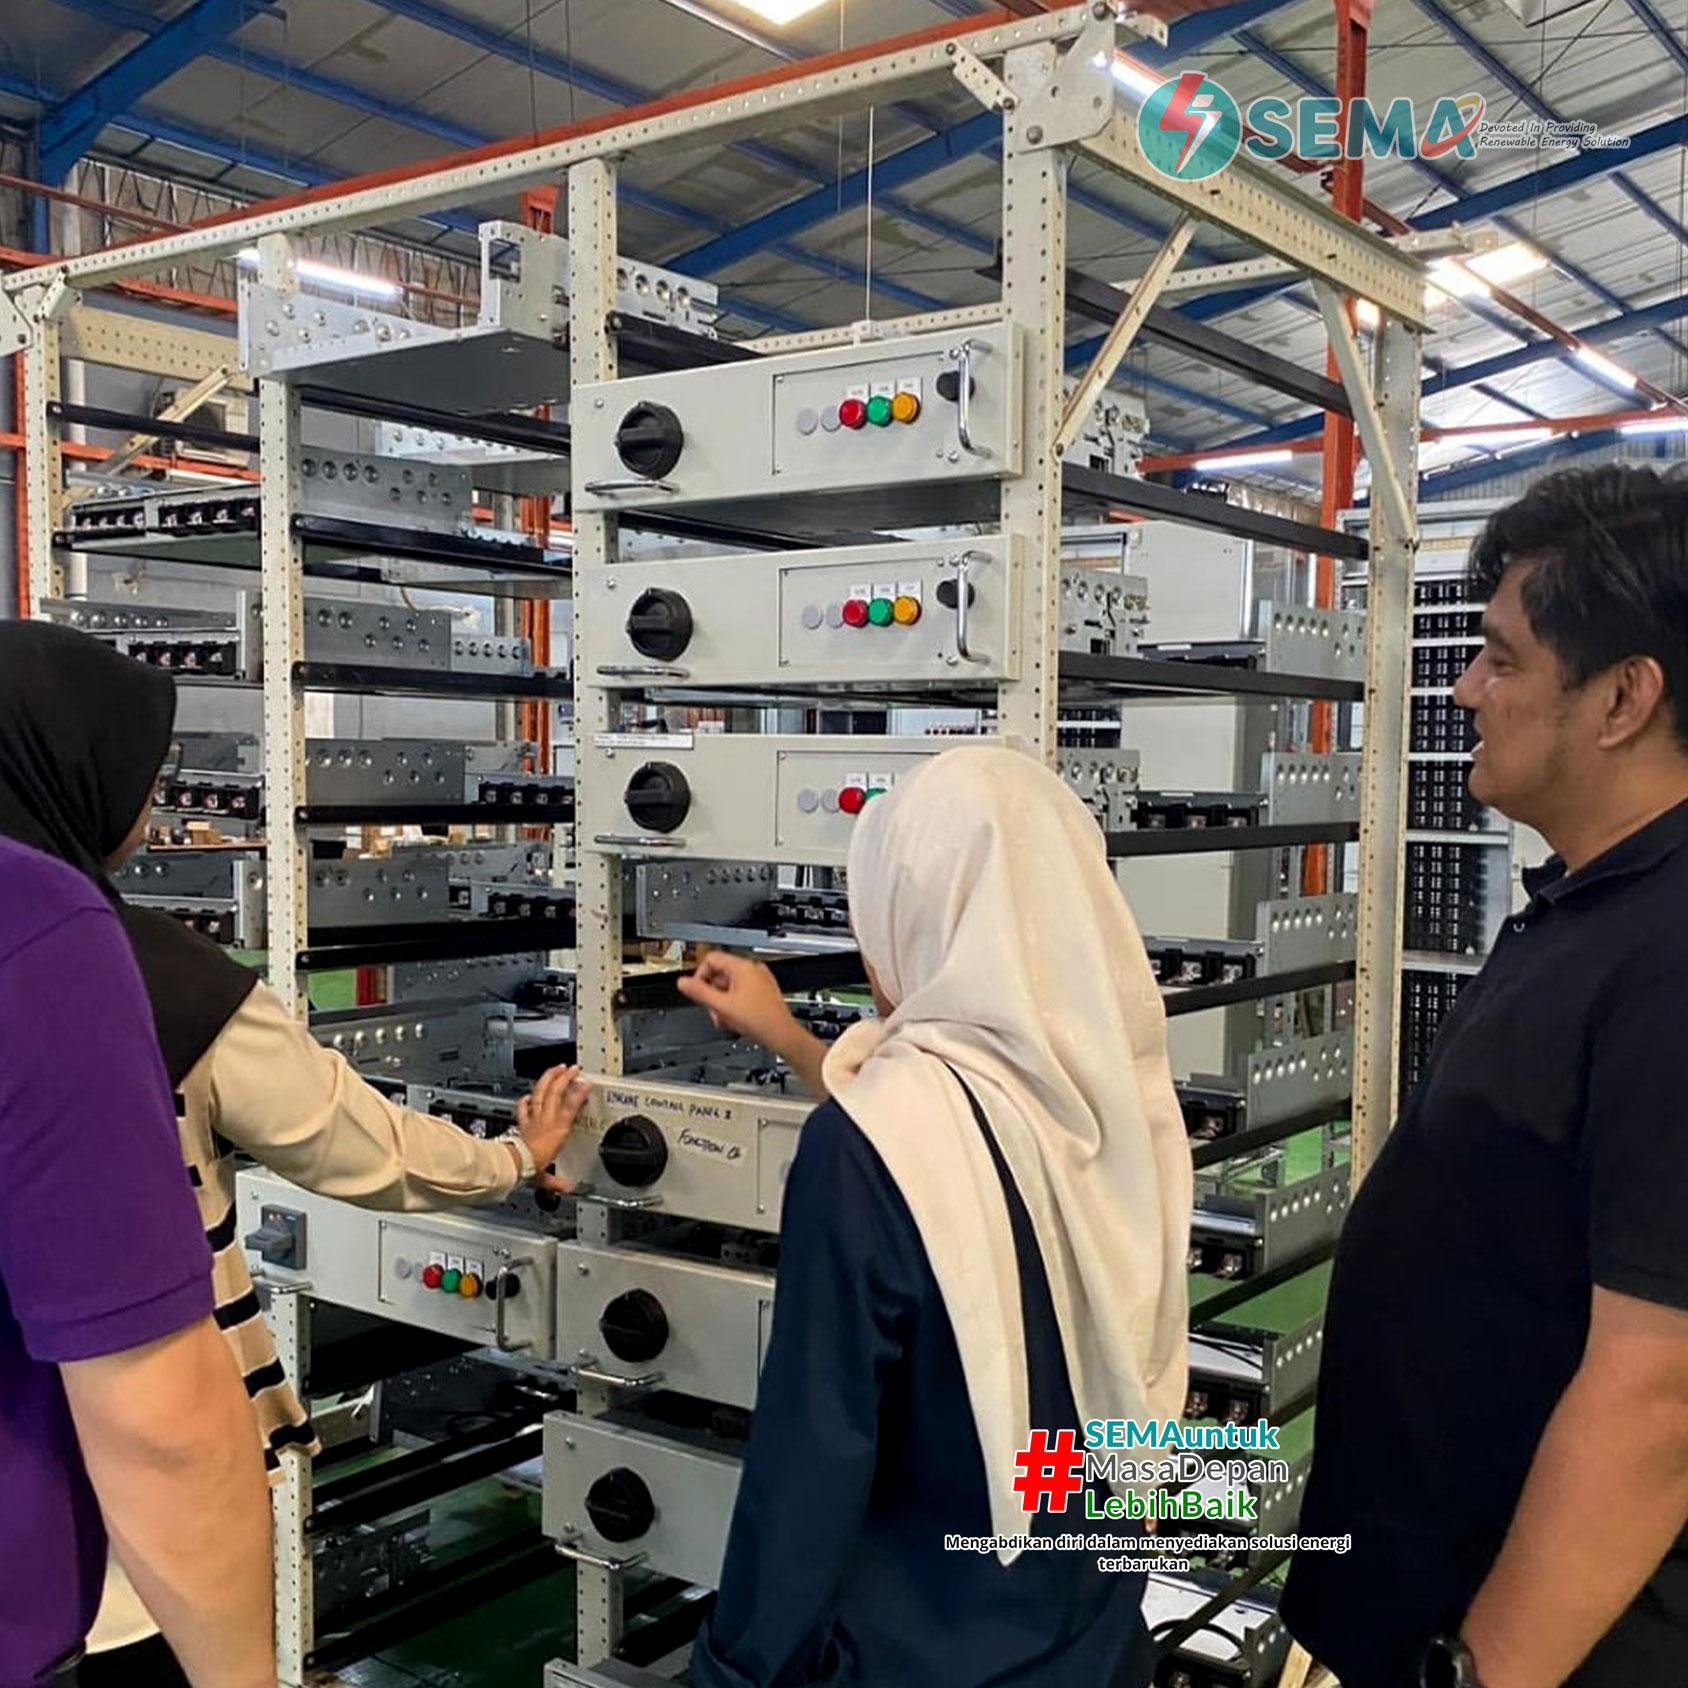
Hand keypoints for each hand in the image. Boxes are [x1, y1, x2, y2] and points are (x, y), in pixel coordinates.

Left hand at [515, 1062, 589, 1193]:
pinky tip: (528, 1094)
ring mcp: (533, 1119)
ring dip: (548, 1079)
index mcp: (557, 1131)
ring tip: (556, 1070)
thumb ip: (557, 1182)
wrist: (514, 1164)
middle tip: (572, 1069)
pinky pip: (524, 1106)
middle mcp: (546, 1121)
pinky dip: (526, 1099)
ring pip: (541, 1092)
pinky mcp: (523, 1122)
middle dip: (564, 1078)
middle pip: (555, 1092)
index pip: (571, 1107)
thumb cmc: (532, 1167)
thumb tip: (567, 1189)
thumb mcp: (547, 1177)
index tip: (585, 1083)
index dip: (578, 1093)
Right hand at [677, 951, 802, 1055]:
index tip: (697, 991)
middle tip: (713, 1010)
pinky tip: (735, 1019)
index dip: (699, 975)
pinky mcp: (763, 991)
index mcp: (743, 967)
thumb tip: (682, 983)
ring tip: (725, 1018)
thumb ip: (700, 993)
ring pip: (729, 985)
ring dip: (722, 1002)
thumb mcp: (722, 1006)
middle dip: (712, 994)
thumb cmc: (759, 1019)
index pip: (711, 959)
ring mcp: (759, 980)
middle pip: (719, 974)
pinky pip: (741, 992)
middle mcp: (752, 969)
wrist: (781, 1034)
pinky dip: (733, 1004)